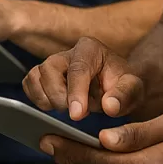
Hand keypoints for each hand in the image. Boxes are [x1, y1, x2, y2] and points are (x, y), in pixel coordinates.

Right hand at [24, 36, 144, 120]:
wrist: (115, 87)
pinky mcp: (42, 75)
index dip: (75, 92)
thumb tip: (109, 106)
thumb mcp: (133, 90)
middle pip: (49, 69)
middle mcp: (67, 52)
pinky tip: (52, 107)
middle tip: (76, 114)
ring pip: (36, 75)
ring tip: (65, 109)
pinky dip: (36, 97)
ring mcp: (52, 63)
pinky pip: (29, 83)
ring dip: (45, 97)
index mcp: (90, 49)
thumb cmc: (123, 86)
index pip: (78, 68)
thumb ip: (124, 96)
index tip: (77, 115)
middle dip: (58, 95)